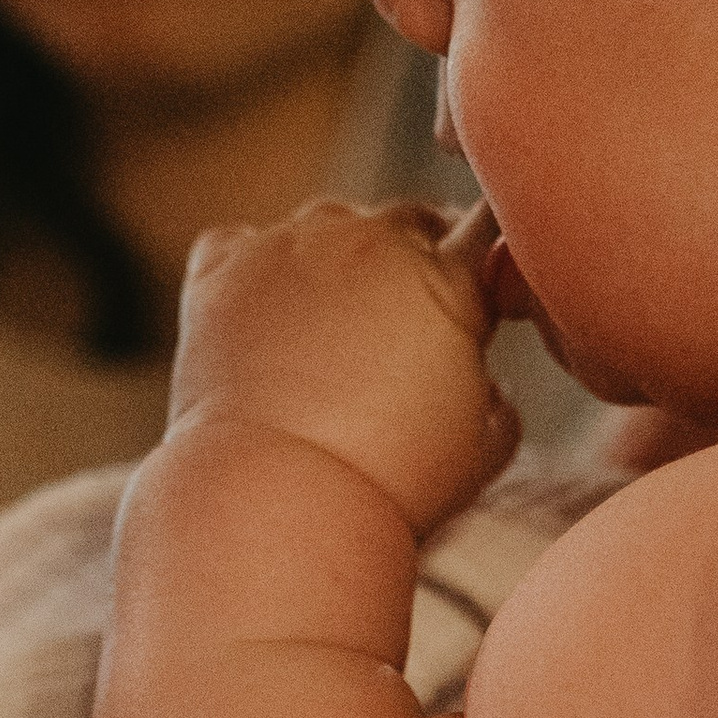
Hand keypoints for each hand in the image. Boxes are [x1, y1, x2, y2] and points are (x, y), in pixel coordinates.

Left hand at [168, 198, 519, 538]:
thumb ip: (497, 398)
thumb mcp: (485, 450)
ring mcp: (290, 246)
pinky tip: (256, 318)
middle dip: (411, 258)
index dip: (483, 255)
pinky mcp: (220, 268)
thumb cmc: (390, 484)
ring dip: (333, 260)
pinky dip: (250, 270)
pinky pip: (239, 243)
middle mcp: (370, 241)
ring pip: (324, 225)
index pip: (487, 228)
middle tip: (399, 321)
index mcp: (447, 281)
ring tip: (325, 330)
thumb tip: (485, 385)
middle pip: (404, 221)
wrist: (278, 497)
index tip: (474, 287)